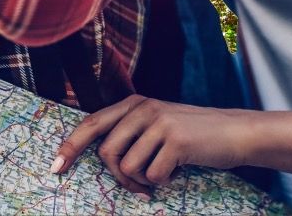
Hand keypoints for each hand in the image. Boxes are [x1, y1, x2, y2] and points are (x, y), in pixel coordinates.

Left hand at [54, 96, 251, 191]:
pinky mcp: (176, 140)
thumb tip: (100, 157)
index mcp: (135, 104)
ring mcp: (160, 122)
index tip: (56, 167)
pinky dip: (163, 182)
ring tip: (162, 174)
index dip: (71, 146)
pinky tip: (178, 171)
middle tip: (137, 186)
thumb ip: (131, 133)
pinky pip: (153, 175)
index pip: (92, 123)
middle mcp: (144, 108)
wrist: (236, 132)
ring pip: (128, 167)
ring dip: (143, 181)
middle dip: (119, 177)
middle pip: (107, 152)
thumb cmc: (194, 136)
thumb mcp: (158, 124)